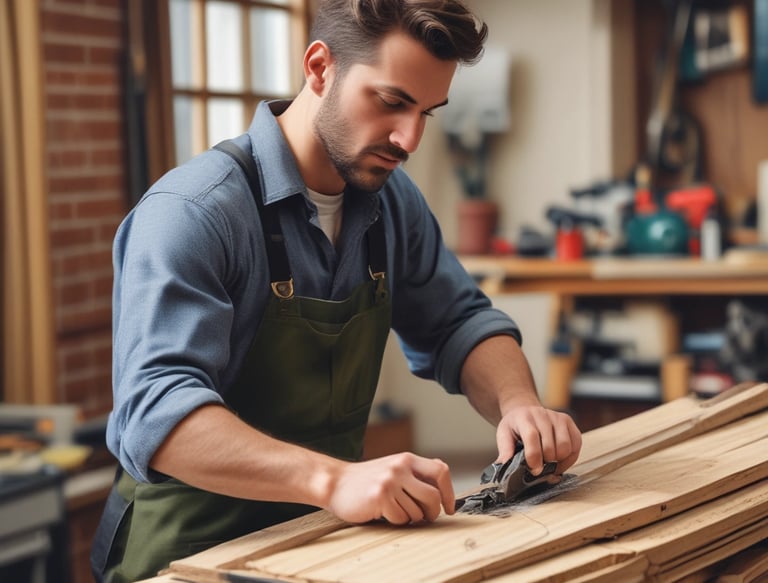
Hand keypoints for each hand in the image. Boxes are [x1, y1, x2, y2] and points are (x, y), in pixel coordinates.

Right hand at [324, 453, 454, 524]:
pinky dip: (396, 521)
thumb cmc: (365, 480)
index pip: (441, 471)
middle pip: (433, 496)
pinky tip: (384, 513)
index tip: (449, 507)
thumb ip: (415, 473)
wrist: (335, 482)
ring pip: (417, 511)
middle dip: (433, 512)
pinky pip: (401, 518)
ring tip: (396, 510)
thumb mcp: (393, 467)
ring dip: (410, 517)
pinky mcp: (380, 496)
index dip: (449, 492)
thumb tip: (442, 484)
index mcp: (407, 459)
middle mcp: (400, 467)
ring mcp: (390, 481)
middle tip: (426, 517)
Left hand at [495, 405, 581, 475]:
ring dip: (559, 462)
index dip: (534, 456)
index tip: (534, 471)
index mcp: (524, 417)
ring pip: (565, 447)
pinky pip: (576, 445)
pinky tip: (560, 460)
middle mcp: (542, 415)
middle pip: (550, 446)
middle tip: (540, 470)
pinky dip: (570, 458)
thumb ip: (505, 450)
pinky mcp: (569, 422)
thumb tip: (503, 465)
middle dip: (546, 463)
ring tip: (550, 465)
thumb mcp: (503, 435)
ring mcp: (558, 417)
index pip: (532, 436)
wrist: (525, 410)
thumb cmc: (516, 425)